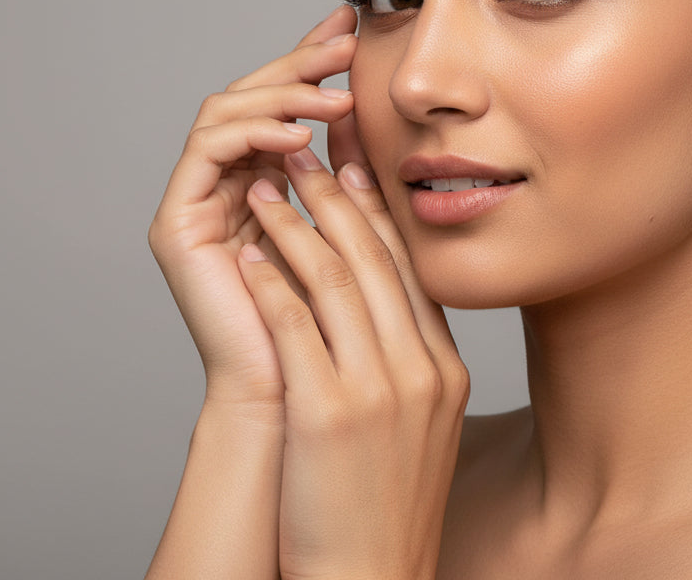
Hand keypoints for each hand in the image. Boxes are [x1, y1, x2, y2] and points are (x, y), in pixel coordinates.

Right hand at [147, 6, 358, 409]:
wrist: (299, 396)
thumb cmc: (336, 326)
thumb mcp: (357, 231)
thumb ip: (354, 179)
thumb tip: (372, 119)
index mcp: (267, 181)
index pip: (286, 105)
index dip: (313, 62)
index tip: (354, 29)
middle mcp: (226, 184)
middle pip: (251, 95)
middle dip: (298, 62)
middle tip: (345, 39)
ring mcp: (197, 201)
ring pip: (225, 110)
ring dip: (282, 94)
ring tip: (335, 98)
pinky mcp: (176, 223)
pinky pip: (206, 150)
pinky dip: (253, 133)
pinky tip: (299, 136)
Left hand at [236, 148, 469, 579]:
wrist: (373, 572)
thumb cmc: (387, 503)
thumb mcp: (423, 423)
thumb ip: (413, 359)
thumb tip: (390, 304)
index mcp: (444, 368)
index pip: (410, 269)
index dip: (378, 210)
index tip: (353, 169)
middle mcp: (419, 367)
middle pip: (375, 259)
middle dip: (336, 197)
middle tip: (308, 153)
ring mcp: (378, 387)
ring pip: (333, 279)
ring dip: (296, 223)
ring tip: (269, 185)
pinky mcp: (328, 410)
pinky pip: (294, 325)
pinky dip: (268, 280)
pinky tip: (247, 252)